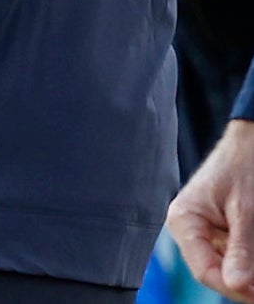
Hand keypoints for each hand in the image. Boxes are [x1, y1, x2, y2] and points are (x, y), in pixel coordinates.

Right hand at [169, 119, 253, 299]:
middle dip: (243, 279)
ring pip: (226, 265)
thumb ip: (241, 250)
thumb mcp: (246, 212)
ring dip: (247, 269)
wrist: (251, 142)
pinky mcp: (219, 229)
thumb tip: (237, 286)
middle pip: (214, 270)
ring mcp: (203, 229)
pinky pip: (232, 253)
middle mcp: (188, 227)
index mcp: (183, 220)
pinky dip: (247, 260)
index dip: (233, 289)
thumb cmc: (246, 168)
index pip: (204, 270)